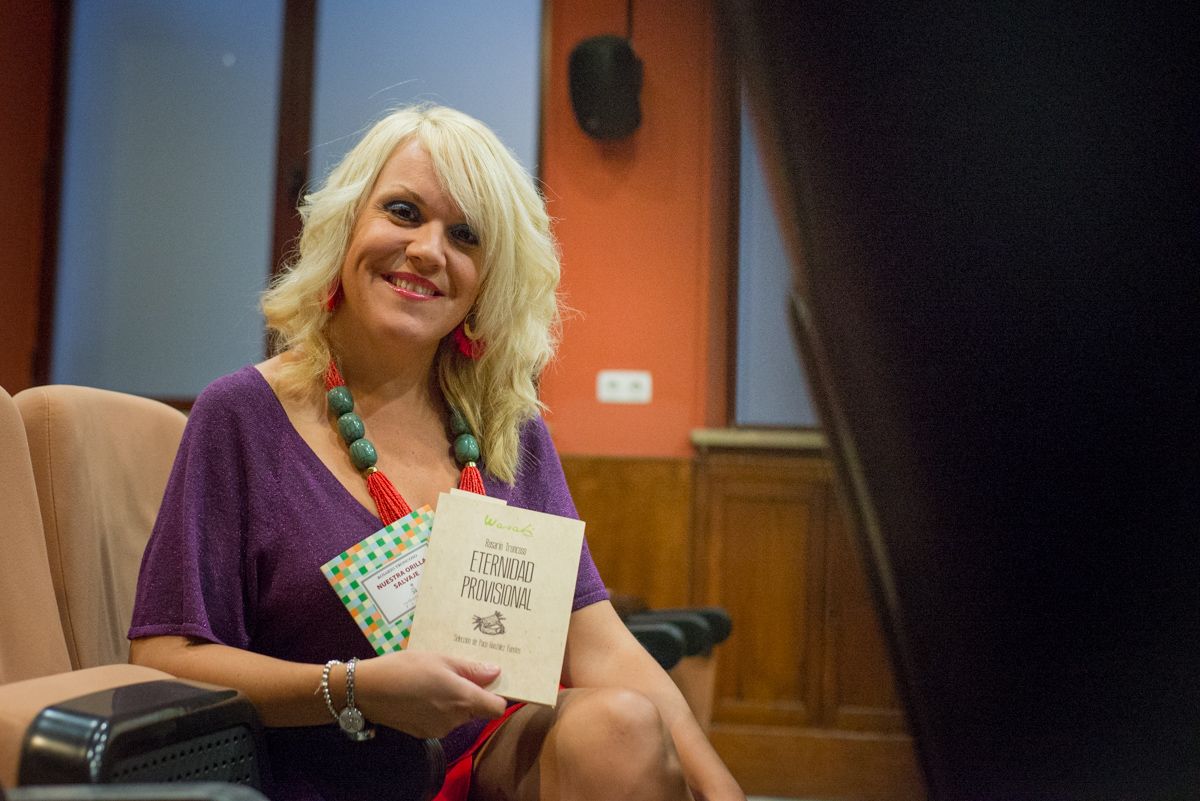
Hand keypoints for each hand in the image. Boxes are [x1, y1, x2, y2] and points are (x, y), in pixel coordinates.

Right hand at [353, 651, 506, 737]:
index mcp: (463, 700)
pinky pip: (440, 720)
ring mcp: (439, 729)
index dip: (498, 695)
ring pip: (458, 715)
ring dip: (452, 700)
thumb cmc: (406, 668)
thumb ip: (470, 668)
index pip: (496, 708)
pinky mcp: (423, 733)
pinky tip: (421, 693)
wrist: (367, 690)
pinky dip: (437, 708)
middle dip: (471, 693)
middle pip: (476, 710)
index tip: (492, 682)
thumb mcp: (440, 659)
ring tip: (434, 679)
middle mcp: (455, 720)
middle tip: (456, 672)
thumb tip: (496, 672)